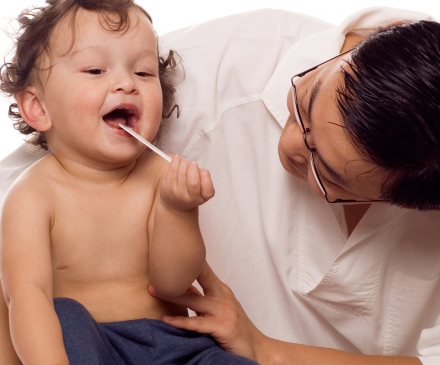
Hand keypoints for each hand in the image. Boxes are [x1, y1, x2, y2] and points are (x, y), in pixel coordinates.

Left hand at [148, 261, 268, 360]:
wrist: (259, 349)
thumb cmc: (235, 328)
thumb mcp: (219, 308)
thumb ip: (202, 298)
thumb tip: (180, 287)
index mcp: (220, 289)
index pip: (202, 269)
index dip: (187, 260)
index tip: (168, 252)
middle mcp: (222, 296)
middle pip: (198, 277)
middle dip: (177, 272)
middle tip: (155, 265)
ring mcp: (224, 311)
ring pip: (194, 299)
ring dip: (172, 294)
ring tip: (154, 290)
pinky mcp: (223, 327)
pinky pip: (197, 323)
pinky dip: (181, 321)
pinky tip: (166, 319)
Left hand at [160, 155, 214, 211]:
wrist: (175, 205)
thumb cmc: (191, 192)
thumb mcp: (201, 189)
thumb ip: (204, 178)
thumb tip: (199, 169)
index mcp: (202, 198)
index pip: (208, 191)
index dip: (207, 179)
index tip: (204, 171)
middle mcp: (190, 198)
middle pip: (193, 181)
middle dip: (194, 168)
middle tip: (193, 164)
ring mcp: (178, 194)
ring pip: (182, 173)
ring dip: (185, 163)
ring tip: (185, 163)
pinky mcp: (168, 187)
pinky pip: (172, 170)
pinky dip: (175, 161)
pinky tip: (177, 158)